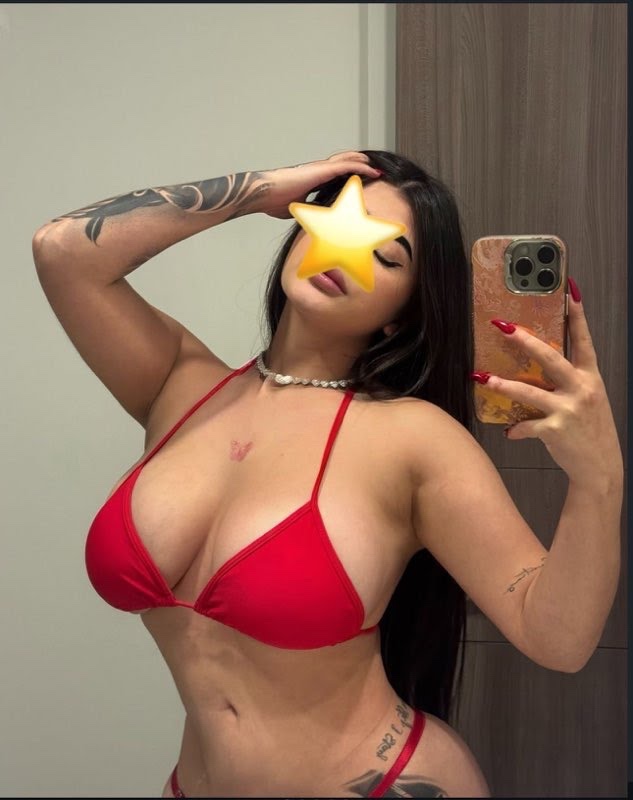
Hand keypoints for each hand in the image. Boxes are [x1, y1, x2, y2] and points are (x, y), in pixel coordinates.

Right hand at [259, 151, 381, 218]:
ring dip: (365, 164)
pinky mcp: (321, 170)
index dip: (351, 175)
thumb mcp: (300, 209)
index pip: (337, 174)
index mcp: (313, 179)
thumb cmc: (274, 201)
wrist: (264, 193)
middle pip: (345, 163)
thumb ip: (311, 210)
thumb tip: (321, 220)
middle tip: (376, 173)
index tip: (363, 182)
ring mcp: (320, 168)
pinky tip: (373, 171)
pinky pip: (347, 166)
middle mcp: (319, 170)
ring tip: (379, 169)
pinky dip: (361, 168)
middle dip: (361, 167)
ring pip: (348, 160)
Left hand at [485, 281, 623, 489]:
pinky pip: (527, 426)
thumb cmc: (590, 430)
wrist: (600, 467)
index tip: (569, 291)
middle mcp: (581, 389)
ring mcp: (568, 409)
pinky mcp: (555, 430)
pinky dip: (516, 429)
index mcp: (590, 378)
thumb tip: (537, 363)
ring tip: (483, 378)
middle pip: (550, 358)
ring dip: (503, 385)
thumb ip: (566, 382)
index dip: (577, 316)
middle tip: (503, 326)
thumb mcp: (586, 400)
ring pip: (529, 392)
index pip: (584, 340)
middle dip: (525, 340)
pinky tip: (509, 431)